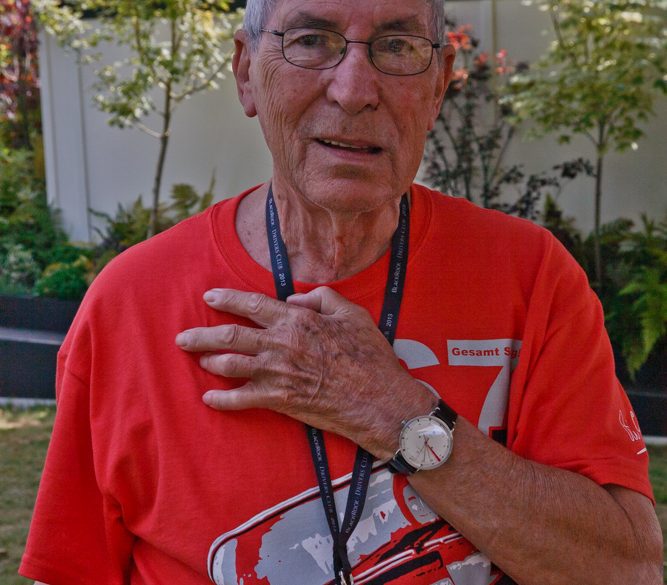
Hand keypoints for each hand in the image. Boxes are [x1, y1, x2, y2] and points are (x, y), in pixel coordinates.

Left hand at [175, 287, 432, 457]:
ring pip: (231, 365)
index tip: (209, 297)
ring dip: (210, 362)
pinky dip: (223, 399)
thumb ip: (321, 298)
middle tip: (183, 337)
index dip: (227, 299)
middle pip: (230, 336)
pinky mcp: (280, 400)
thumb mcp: (352, 313)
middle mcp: (281, 345)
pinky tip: (209, 398)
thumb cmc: (368, 355)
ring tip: (198, 360)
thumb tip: (293, 300)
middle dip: (202, 335)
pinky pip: (243, 400)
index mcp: (296, 321)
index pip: (252, 305)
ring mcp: (278, 374)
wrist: (378, 399)